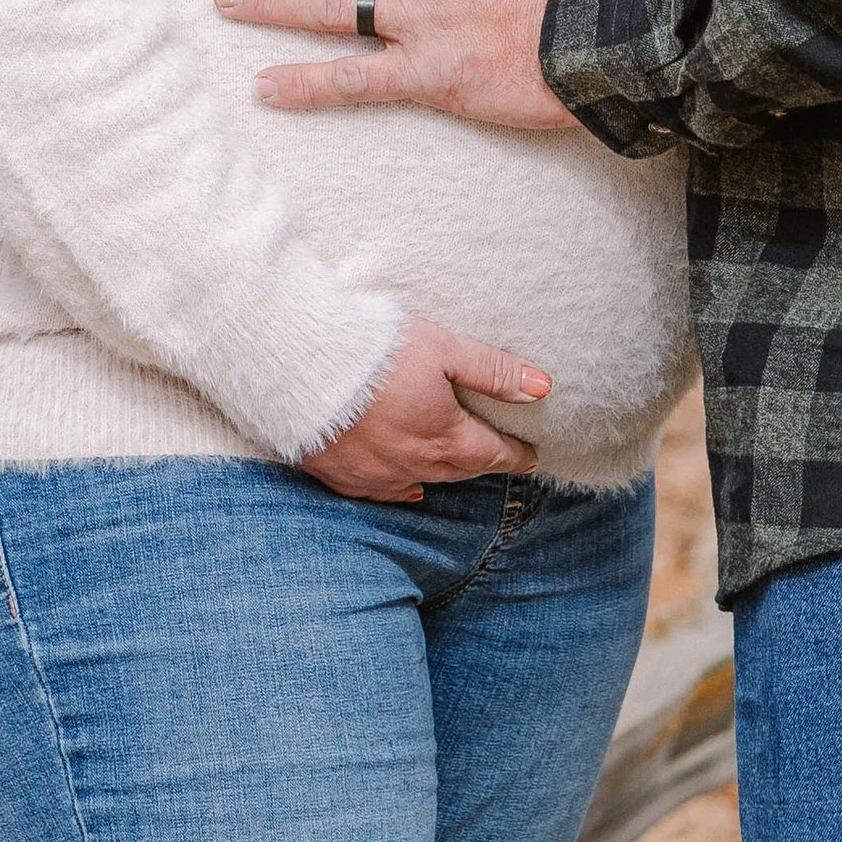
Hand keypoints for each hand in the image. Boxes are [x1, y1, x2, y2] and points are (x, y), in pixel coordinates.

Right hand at [302, 318, 550, 502]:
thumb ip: (493, 370)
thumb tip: (542, 387)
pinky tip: (407, 489)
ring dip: (442, 475)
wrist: (300, 366)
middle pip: (458, 469)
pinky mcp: (339, 474)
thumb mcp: (444, 349)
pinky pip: (377, 492)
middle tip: (496, 457)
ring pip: (420, 482)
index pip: (490, 453)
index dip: (514, 455)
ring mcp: (374, 474)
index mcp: (443, 436)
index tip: (530, 456)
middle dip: (480, 463)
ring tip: (457, 468)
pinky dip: (399, 490)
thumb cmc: (376, 350)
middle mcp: (412, 464)